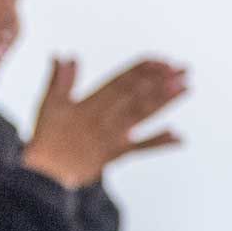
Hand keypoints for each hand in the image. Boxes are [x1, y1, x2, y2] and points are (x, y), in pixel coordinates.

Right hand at [23, 57, 187, 189]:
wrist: (45, 174)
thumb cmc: (47, 138)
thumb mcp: (50, 104)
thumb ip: (60, 79)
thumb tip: (65, 56)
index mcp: (91, 103)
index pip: (120, 81)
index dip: (142, 70)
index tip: (161, 60)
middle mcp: (106, 117)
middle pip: (137, 94)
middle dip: (161, 80)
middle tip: (183, 69)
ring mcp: (113, 136)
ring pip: (143, 115)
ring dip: (166, 101)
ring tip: (186, 88)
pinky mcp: (116, 154)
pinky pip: (141, 148)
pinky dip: (159, 142)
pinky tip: (178, 136)